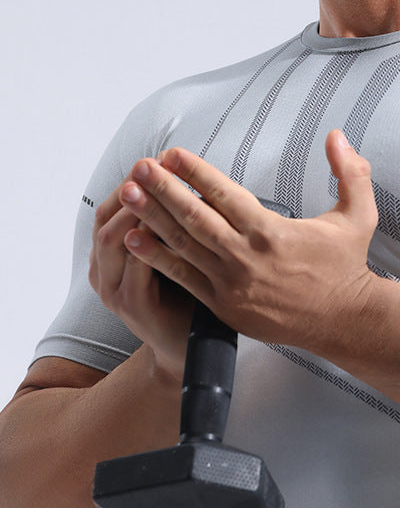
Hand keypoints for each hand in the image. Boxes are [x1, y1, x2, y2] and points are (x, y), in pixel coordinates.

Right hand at [89, 173, 194, 381]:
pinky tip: (160, 227)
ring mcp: (114, 290)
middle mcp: (104, 271)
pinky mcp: (133, 306)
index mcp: (110, 255)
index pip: (110, 208)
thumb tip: (181, 175)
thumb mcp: (171, 252)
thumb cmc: (183, 295)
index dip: (131, 182)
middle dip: (128, 190)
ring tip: (147, 188)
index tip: (155, 159)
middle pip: (105, 219)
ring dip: (132, 212)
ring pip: (113, 240)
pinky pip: (135, 269)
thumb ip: (167, 222)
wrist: (187, 347)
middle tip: (149, 167)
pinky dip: (146, 246)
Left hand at [114, 130, 379, 352]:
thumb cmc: (346, 267)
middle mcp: (246, 257)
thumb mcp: (358, 215)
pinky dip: (157, 258)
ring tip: (127, 195)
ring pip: (183, 245)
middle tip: (139, 167)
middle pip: (195, 218)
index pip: (225, 195)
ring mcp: (231, 284)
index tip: (172, 154)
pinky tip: (133, 239)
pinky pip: (183, 278)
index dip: (196, 173)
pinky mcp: (223, 307)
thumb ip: (350, 172)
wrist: (344, 321)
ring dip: (151, 218)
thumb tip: (338, 136)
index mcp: (272, 232)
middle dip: (162, 190)